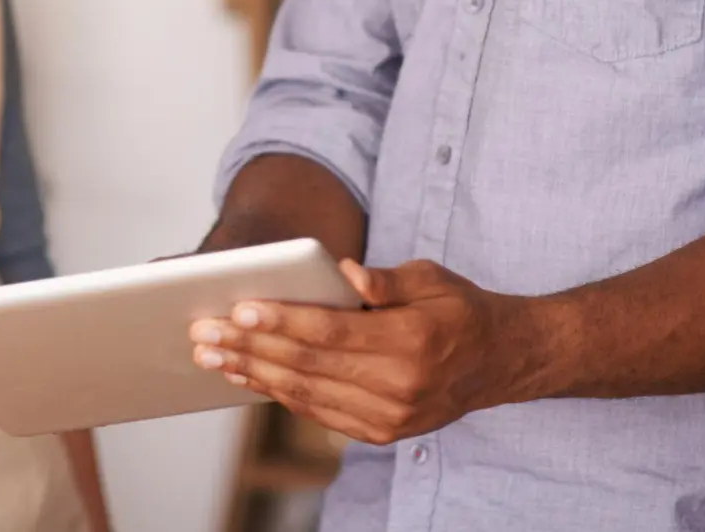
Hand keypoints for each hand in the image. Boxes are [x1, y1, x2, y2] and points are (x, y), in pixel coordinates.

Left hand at [188, 258, 553, 445]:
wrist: (499, 361)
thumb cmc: (458, 307)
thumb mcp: (431, 277)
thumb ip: (386, 278)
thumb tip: (346, 271)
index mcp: (411, 341)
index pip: (331, 331)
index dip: (282, 320)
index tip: (239, 308)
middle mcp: (400, 387)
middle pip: (309, 366)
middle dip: (251, 349)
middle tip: (205, 333)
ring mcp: (391, 417)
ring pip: (308, 395)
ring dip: (254, 375)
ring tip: (212, 357)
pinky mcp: (382, 433)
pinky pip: (320, 413)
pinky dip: (279, 395)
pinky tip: (248, 377)